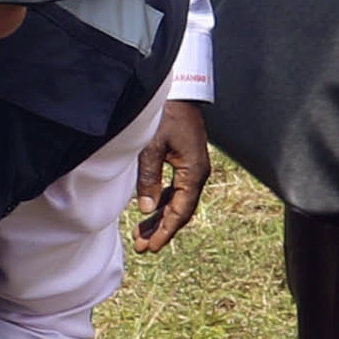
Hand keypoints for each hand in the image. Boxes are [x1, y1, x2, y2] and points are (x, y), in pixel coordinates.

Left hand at [133, 100, 209, 249]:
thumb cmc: (166, 115)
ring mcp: (193, 168)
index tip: (152, 247)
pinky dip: (162, 202)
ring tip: (141, 234)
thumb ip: (149, 178)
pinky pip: (175, 189)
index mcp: (194, 171)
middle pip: (180, 210)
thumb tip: (146, 208)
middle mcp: (197, 173)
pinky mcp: (186, 162)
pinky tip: (149, 211)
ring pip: (177, 201)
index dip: (166, 230)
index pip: (181, 210)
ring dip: (160, 217)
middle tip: (142, 247)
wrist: (179, 92)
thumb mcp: (152, 146)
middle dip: (161, 229)